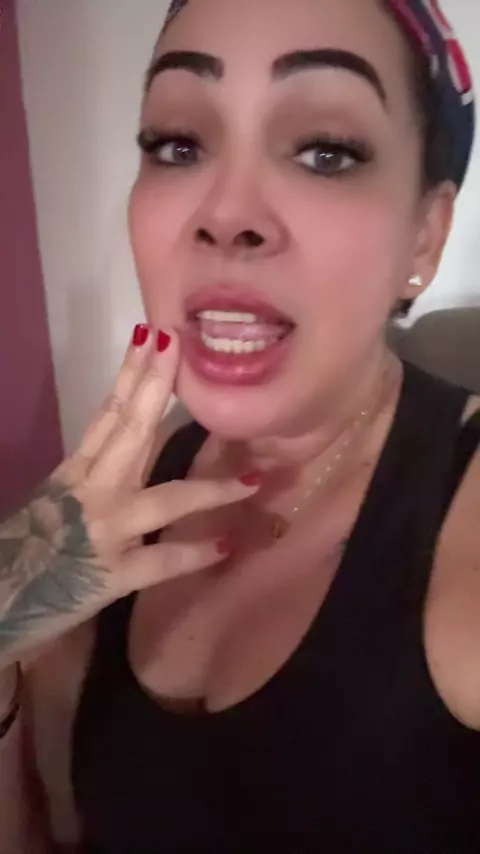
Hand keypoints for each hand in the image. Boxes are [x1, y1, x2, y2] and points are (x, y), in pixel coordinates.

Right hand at [0, 325, 258, 666]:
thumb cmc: (20, 554)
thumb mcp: (54, 503)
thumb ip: (89, 478)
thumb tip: (129, 451)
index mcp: (74, 474)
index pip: (108, 414)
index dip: (132, 375)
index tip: (154, 336)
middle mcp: (90, 492)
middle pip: (129, 432)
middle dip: (155, 387)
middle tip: (180, 346)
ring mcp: (103, 531)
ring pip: (162, 498)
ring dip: (209, 489)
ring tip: (253, 480)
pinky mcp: (111, 575)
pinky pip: (160, 561)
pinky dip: (193, 554)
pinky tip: (225, 545)